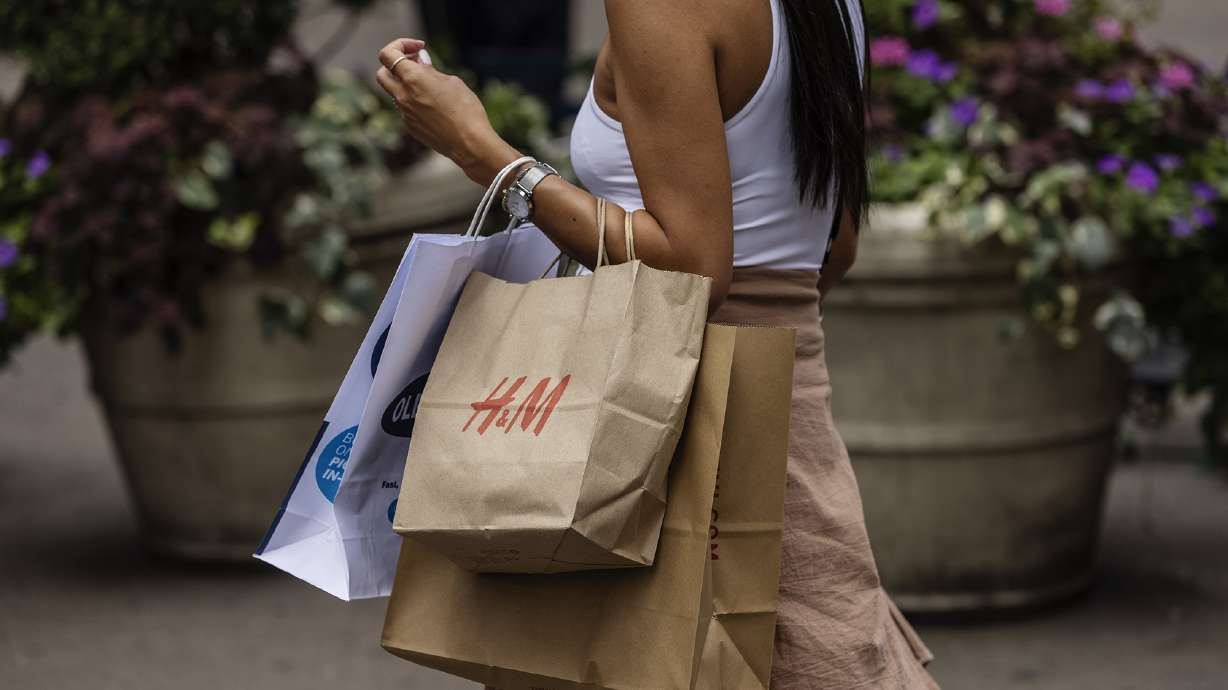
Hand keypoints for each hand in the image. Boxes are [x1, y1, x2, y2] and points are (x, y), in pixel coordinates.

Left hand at [376, 39, 515, 184]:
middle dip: (396, 66)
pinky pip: (406, 109)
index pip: (388, 55)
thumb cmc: (466, 109)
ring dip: (406, 85)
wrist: (470, 143)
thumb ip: (431, 71)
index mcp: (412, 79)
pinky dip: (414, 101)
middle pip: (382, 74)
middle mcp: (402, 96)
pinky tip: (434, 106)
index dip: (400, 46)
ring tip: (431, 86)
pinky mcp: (410, 127)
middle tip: (417, 64)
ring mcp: (404, 114)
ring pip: (395, 93)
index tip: (418, 48)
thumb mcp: (452, 82)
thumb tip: (420, 62)